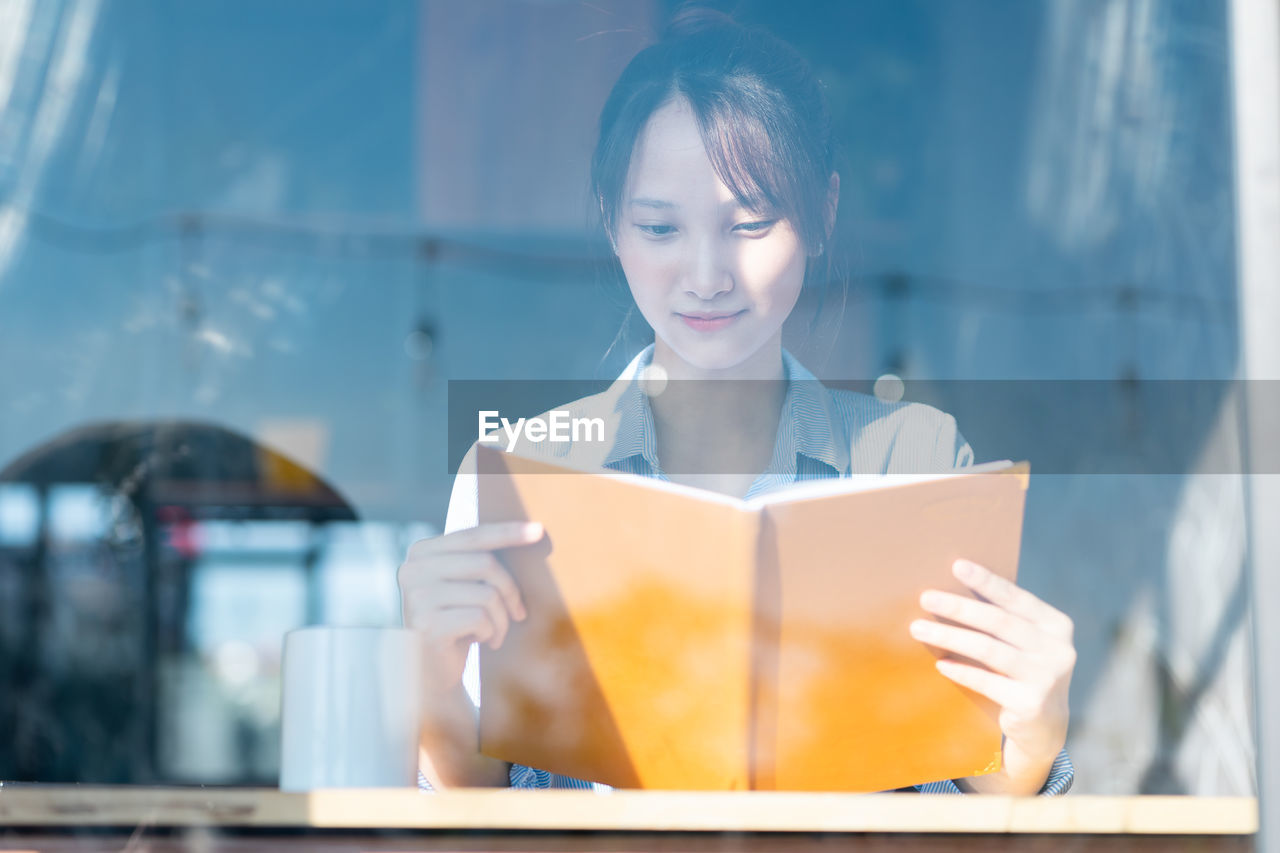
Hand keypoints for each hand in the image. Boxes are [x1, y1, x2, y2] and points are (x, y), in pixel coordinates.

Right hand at [398, 521, 541, 691]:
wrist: (432, 674)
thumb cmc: (457, 623)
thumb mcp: (463, 585)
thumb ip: (479, 558)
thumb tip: (531, 531)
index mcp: (421, 552)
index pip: (473, 536)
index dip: (508, 533)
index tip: (539, 531)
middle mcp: (413, 570)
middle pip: (485, 563)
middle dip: (510, 590)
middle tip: (519, 612)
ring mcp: (417, 597)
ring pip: (487, 594)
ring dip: (502, 618)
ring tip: (495, 632)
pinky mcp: (427, 625)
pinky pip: (480, 619)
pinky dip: (490, 633)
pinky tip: (480, 642)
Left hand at [909, 558, 1074, 793]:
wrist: (1044, 726)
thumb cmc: (1023, 671)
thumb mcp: (1024, 643)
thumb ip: (1004, 620)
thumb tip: (953, 588)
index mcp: (1057, 625)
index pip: (1017, 598)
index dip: (986, 581)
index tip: (956, 565)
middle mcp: (1058, 649)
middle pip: (999, 622)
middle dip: (958, 607)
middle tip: (925, 597)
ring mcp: (1047, 678)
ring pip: (989, 650)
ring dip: (949, 636)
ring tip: (918, 628)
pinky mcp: (1031, 704)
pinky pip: (986, 682)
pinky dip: (961, 670)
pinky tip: (939, 663)